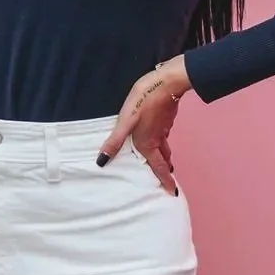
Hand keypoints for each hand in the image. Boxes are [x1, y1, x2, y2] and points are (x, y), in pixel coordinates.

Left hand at [98, 57, 189, 194]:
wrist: (166, 83)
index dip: (165, 180)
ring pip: (165, 146)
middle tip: (168, 179)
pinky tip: (159, 135)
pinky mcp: (166, 117)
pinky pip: (164, 134)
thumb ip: (114, 141)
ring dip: (165, 156)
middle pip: (164, 158)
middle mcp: (157, 138)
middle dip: (166, 170)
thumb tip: (102, 161)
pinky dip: (163, 141)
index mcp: (148, 143)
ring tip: (164, 162)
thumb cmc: (144, 101)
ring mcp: (164, 127)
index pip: (158, 167)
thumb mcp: (125, 121)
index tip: (171, 192)